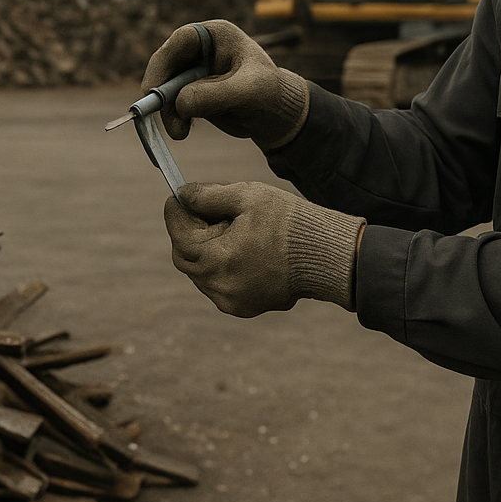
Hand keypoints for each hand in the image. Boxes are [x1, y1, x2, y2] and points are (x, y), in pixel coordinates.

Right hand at [142, 20, 309, 147]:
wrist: (277, 114)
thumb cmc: (270, 92)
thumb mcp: (248, 91)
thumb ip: (215, 94)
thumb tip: (180, 103)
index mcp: (215, 35)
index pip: (180, 41)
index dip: (163, 63)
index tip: (153, 89)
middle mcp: (200, 50)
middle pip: (167, 65)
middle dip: (162, 94)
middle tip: (167, 120)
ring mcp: (193, 72)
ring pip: (165, 88)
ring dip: (167, 111)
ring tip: (180, 133)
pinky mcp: (191, 93)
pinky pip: (171, 104)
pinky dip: (173, 117)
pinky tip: (183, 130)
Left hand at [163, 181, 364, 317]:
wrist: (325, 254)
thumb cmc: (288, 221)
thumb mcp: (247, 196)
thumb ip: (208, 195)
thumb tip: (182, 194)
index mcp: (216, 258)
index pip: (178, 234)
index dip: (175, 213)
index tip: (178, 197)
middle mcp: (219, 286)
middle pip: (184, 257)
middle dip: (188, 232)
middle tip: (203, 211)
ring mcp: (230, 301)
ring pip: (200, 274)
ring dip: (204, 251)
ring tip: (230, 230)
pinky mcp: (242, 308)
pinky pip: (217, 287)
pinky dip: (219, 269)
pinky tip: (239, 251)